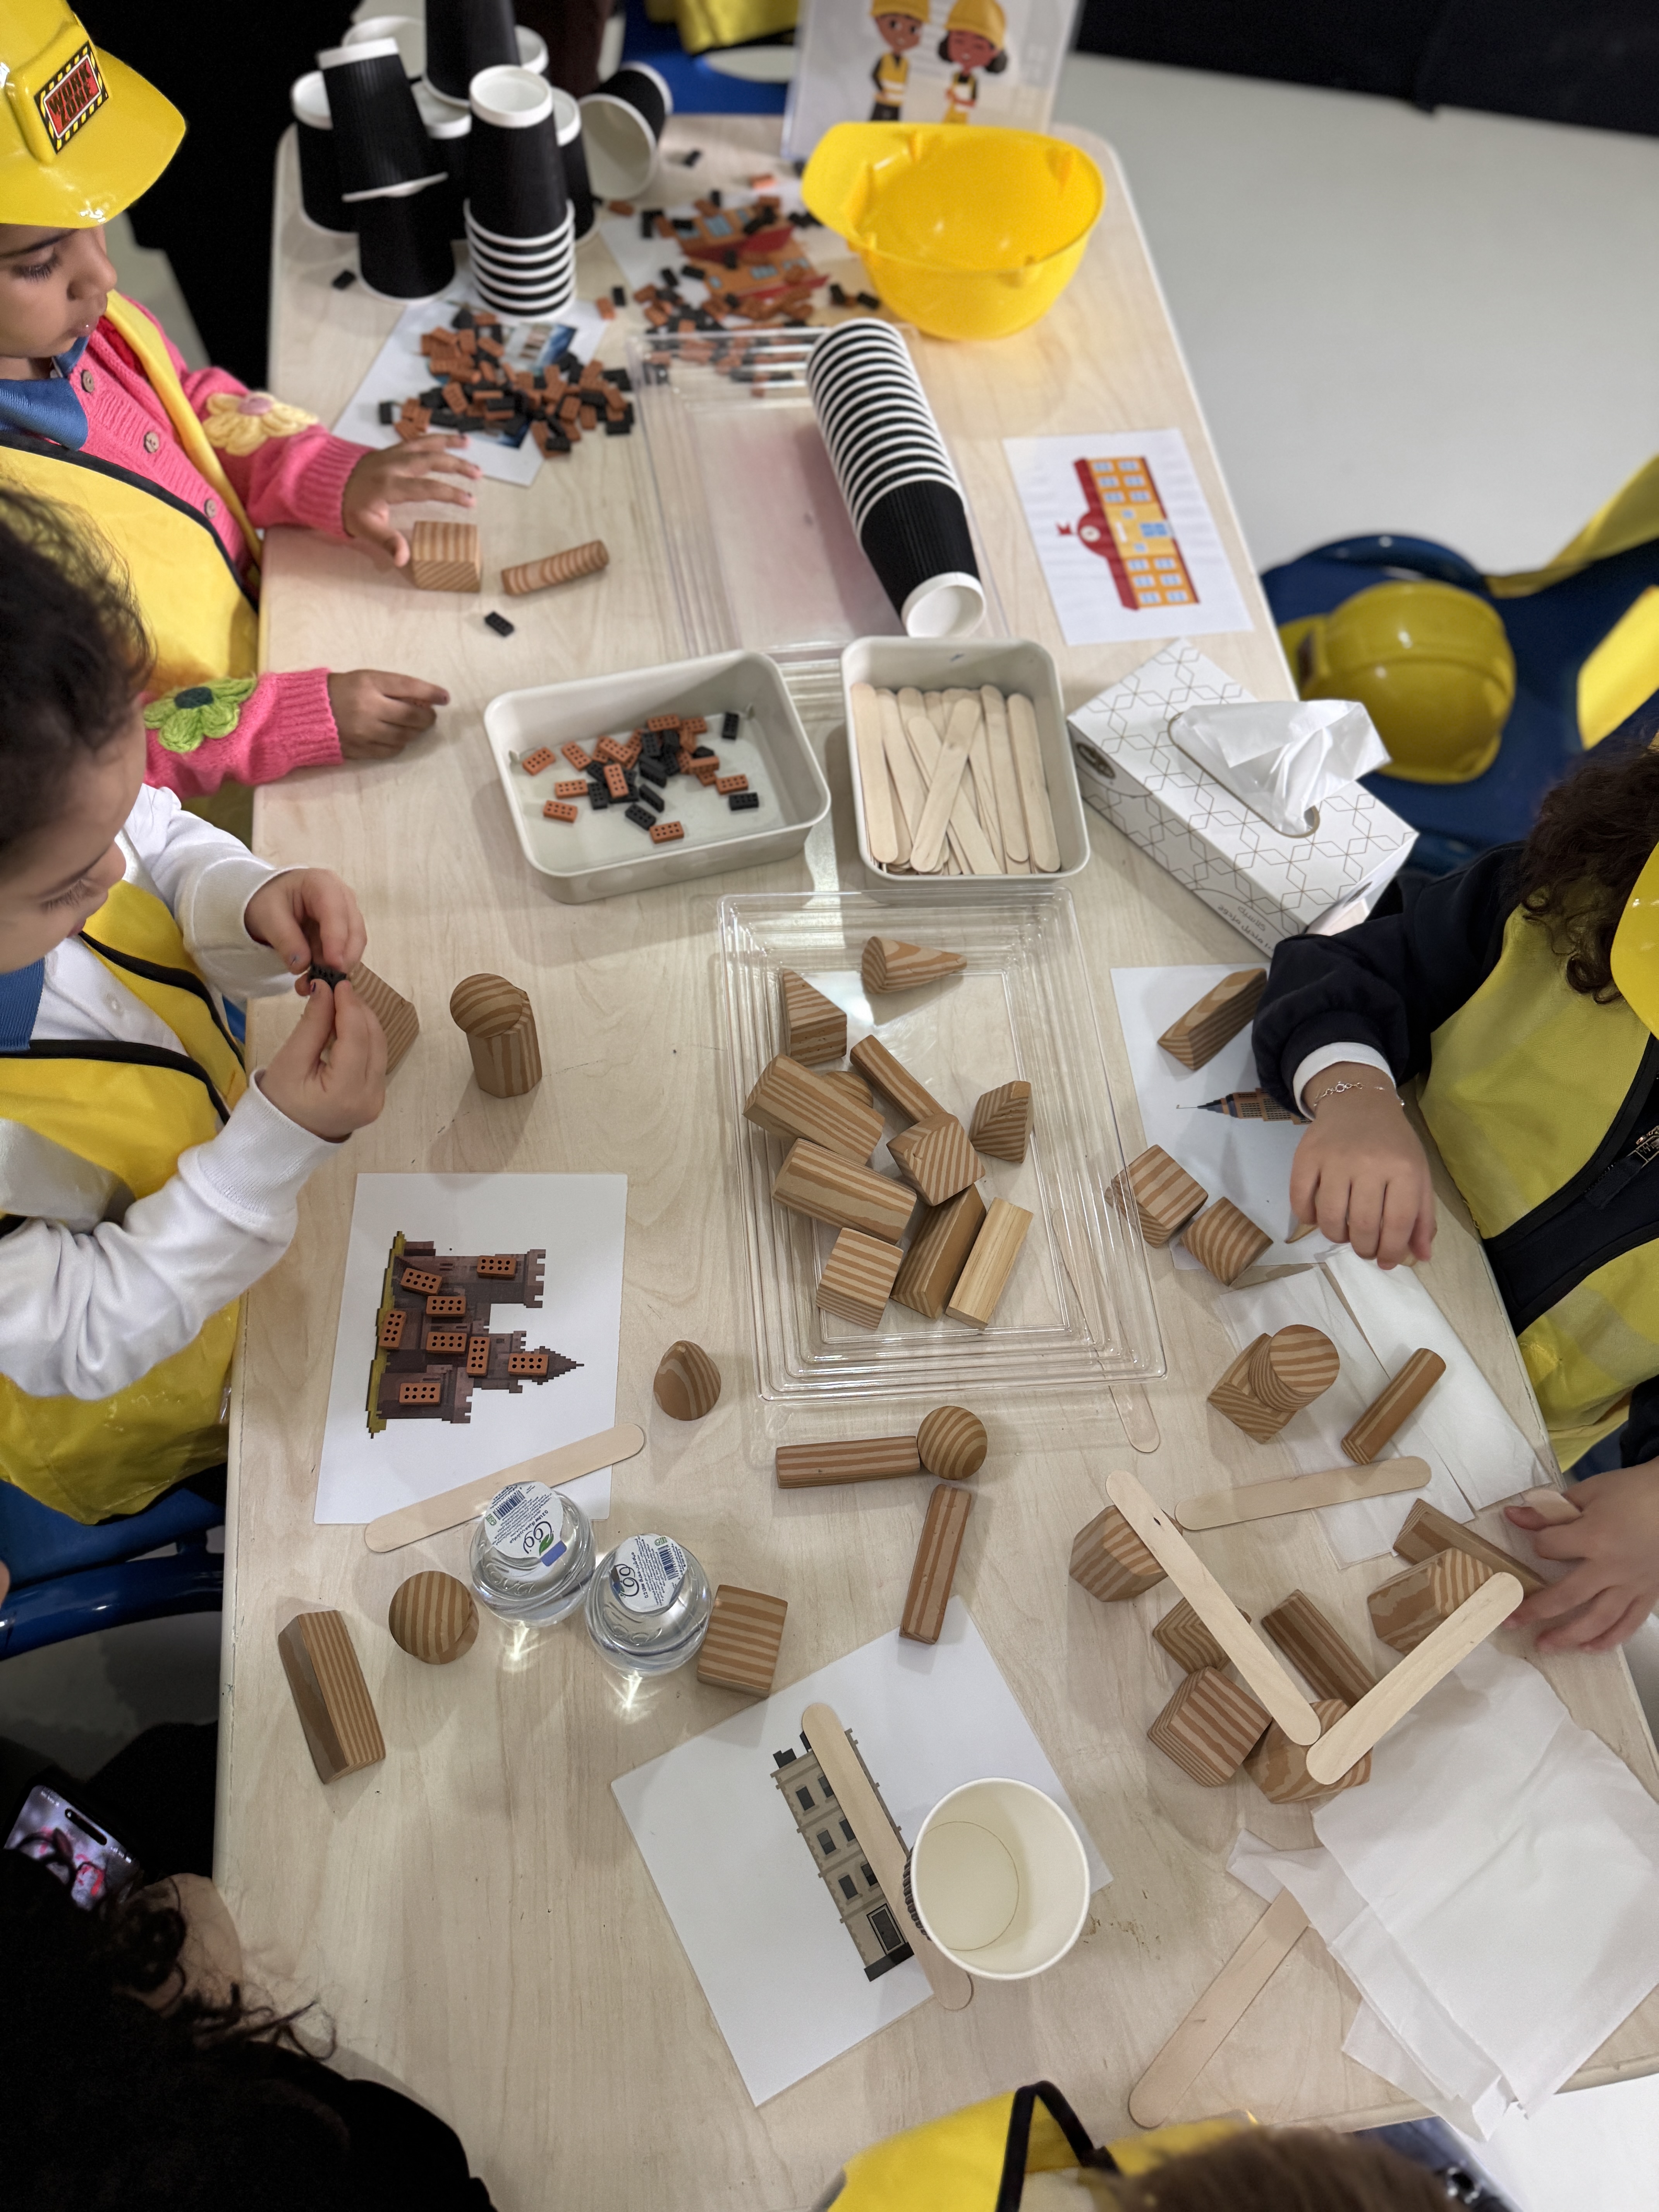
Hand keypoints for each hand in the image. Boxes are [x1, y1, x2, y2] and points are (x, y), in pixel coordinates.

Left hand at [244, 867, 365, 986]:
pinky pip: (346, 951)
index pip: (336, 911)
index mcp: (322, 883)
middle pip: (354, 929)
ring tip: (314, 981)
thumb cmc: (270, 901)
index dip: (337, 939)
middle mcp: (342, 896)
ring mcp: (347, 914)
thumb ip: (285, 939)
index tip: (333, 964)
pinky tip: (317, 977)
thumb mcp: (268, 917)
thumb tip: (301, 966)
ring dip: (338, 966)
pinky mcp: (345, 931)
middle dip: (344, 957)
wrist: (271, 902)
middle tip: (328, 981)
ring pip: (355, 943)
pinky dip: (334, 967)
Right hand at [258, 978, 385, 1141]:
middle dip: (358, 1011)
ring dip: (363, 1022)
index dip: (350, 1006)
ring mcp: (377, 1100)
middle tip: (338, 990)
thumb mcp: (290, 1061)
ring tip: (339, 1005)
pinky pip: (375, 1059)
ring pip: (379, 1048)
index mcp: (346, 1093)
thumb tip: (326, 989)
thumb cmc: (279, 1101)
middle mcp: (370, 1098)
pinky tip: (345, 1027)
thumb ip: (312, 1025)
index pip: (356, 1038)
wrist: (283, 1138)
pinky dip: (363, 1039)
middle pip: (374, 1041)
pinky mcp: (376, 1097)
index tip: (339, 982)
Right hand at [327, 669, 448, 760]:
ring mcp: (364, 731)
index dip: (431, 693)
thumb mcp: (365, 679)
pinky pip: (392, 750)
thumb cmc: (341, 691)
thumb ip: (392, 687)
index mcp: (368, 684)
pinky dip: (400, 744)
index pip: (409, 687)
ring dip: (415, 732)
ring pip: (405, 736)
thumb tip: (424, 699)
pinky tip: (397, 737)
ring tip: (415, 726)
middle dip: (427, 717)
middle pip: (412, 716)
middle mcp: (368, 707)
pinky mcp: (361, 749)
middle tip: (430, 716)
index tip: (444, 698)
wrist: (308, 713)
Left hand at [341, 435, 480, 564]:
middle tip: (478, 475)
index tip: (470, 501)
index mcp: (388, 485)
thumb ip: (386, 541)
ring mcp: (392, 454)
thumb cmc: (347, 508)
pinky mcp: (391, 450)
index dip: (450, 493)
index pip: (426, 488)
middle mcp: (393, 465)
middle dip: (456, 466)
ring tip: (469, 444)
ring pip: (424, 444)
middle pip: (430, 460)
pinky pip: (415, 441)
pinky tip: (448, 439)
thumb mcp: (364, 528)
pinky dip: (433, 438)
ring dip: (448, 443)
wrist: (326, 482)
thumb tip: (402, 559)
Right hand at [1288, 1065, 1435, 1267]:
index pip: (1398, 1224)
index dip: (1391, 1251)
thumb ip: (1422, 1216)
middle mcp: (1369, 1163)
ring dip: (1336, 1237)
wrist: (1359, 1101)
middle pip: (1363, 1226)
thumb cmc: (1393, 1143)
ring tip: (1344, 1233)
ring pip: (1330, 1219)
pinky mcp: (1306, 1156)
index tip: (1385, 1261)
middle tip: (1364, 1248)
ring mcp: (1334, 1159)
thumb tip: (1421, 1257)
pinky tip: (1319, 1216)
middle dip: (1364, 1248)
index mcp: (1403, 1168)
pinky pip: (1301, 1201)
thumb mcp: (1418, 1173)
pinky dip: (1308, 1218)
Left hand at [1506, 1464, 1658, 1649]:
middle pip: (1567, 1597)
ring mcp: (1633, 1584)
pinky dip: (1609, 1640)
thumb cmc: (1632, 1491)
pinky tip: (1589, 1648)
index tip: (1538, 1542)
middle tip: (1510, 1622)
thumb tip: (1512, 1516)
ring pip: (1598, 1620)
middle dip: (1535, 1611)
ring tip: (1545, 1646)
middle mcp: (1612, 1567)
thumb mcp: (1587, 1491)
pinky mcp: (1650, 1593)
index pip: (1549, 1549)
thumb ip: (1549, 1510)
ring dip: (1568, 1636)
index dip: (1538, 1545)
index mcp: (1594, 1537)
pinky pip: (1629, 1624)